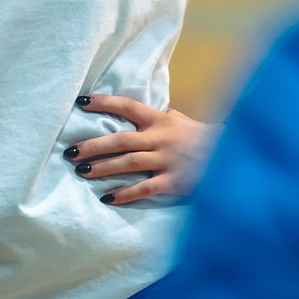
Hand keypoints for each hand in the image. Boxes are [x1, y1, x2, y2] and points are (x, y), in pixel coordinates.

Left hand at [64, 95, 219, 203]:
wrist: (228, 157)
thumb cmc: (198, 137)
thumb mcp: (178, 120)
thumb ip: (155, 117)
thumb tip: (131, 112)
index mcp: (160, 120)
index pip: (127, 106)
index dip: (103, 103)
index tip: (81, 101)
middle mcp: (160, 138)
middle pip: (120, 140)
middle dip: (92, 146)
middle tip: (69, 152)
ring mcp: (166, 161)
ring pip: (128, 163)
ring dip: (102, 168)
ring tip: (80, 171)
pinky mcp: (173, 182)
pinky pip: (144, 188)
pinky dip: (125, 193)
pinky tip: (107, 197)